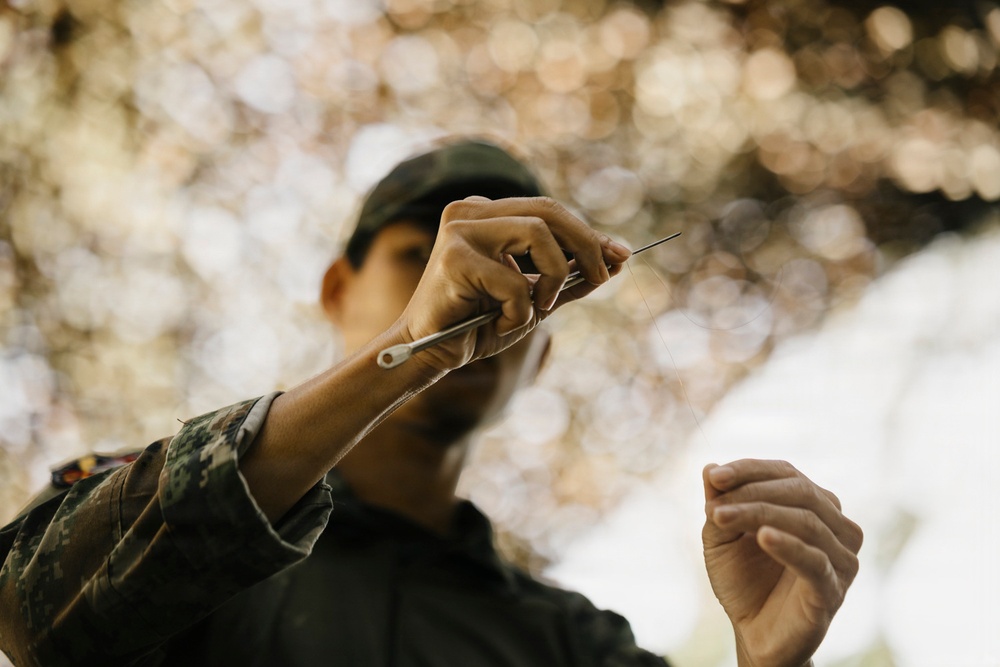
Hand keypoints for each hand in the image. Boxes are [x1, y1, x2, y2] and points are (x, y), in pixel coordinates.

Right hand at [399, 196, 630, 371]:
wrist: (429, 353)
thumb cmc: (477, 325)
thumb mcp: (533, 298)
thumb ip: (568, 278)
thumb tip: (616, 260)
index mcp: (485, 214)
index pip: (549, 211)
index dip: (589, 233)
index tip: (621, 255)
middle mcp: (469, 212)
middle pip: (549, 211)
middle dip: (586, 245)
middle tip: (603, 276)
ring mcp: (459, 231)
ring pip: (538, 234)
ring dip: (552, 279)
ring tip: (538, 306)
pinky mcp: (453, 259)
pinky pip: (514, 283)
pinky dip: (520, 312)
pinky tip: (501, 324)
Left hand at [702, 459, 862, 666]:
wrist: (752, 633)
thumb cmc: (743, 580)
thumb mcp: (722, 537)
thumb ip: (721, 503)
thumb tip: (709, 467)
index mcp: (814, 506)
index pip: (786, 473)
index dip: (750, 469)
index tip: (715, 477)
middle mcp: (836, 527)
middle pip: (800, 492)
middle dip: (752, 492)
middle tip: (714, 503)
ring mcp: (841, 559)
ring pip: (807, 522)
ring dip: (760, 514)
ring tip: (721, 518)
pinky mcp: (834, 590)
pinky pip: (816, 561)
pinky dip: (789, 545)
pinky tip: (762, 537)